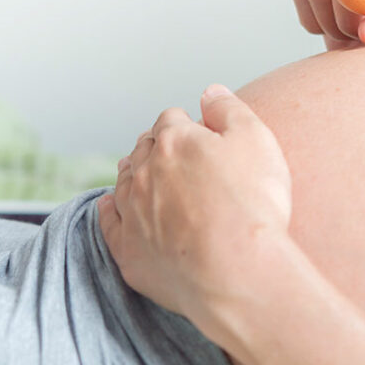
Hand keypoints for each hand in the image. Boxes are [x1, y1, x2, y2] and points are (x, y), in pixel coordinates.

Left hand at [98, 84, 291, 332]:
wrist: (238, 271)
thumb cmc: (252, 204)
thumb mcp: (256, 139)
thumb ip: (229, 109)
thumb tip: (210, 92)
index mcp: (175, 141)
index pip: (172, 120)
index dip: (186, 125)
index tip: (197, 135)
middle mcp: (145, 172)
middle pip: (145, 149)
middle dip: (158, 147)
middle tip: (173, 156)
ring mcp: (132, 213)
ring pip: (123, 182)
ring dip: (133, 175)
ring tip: (143, 176)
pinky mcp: (129, 251)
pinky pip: (109, 223)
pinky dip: (110, 211)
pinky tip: (112, 207)